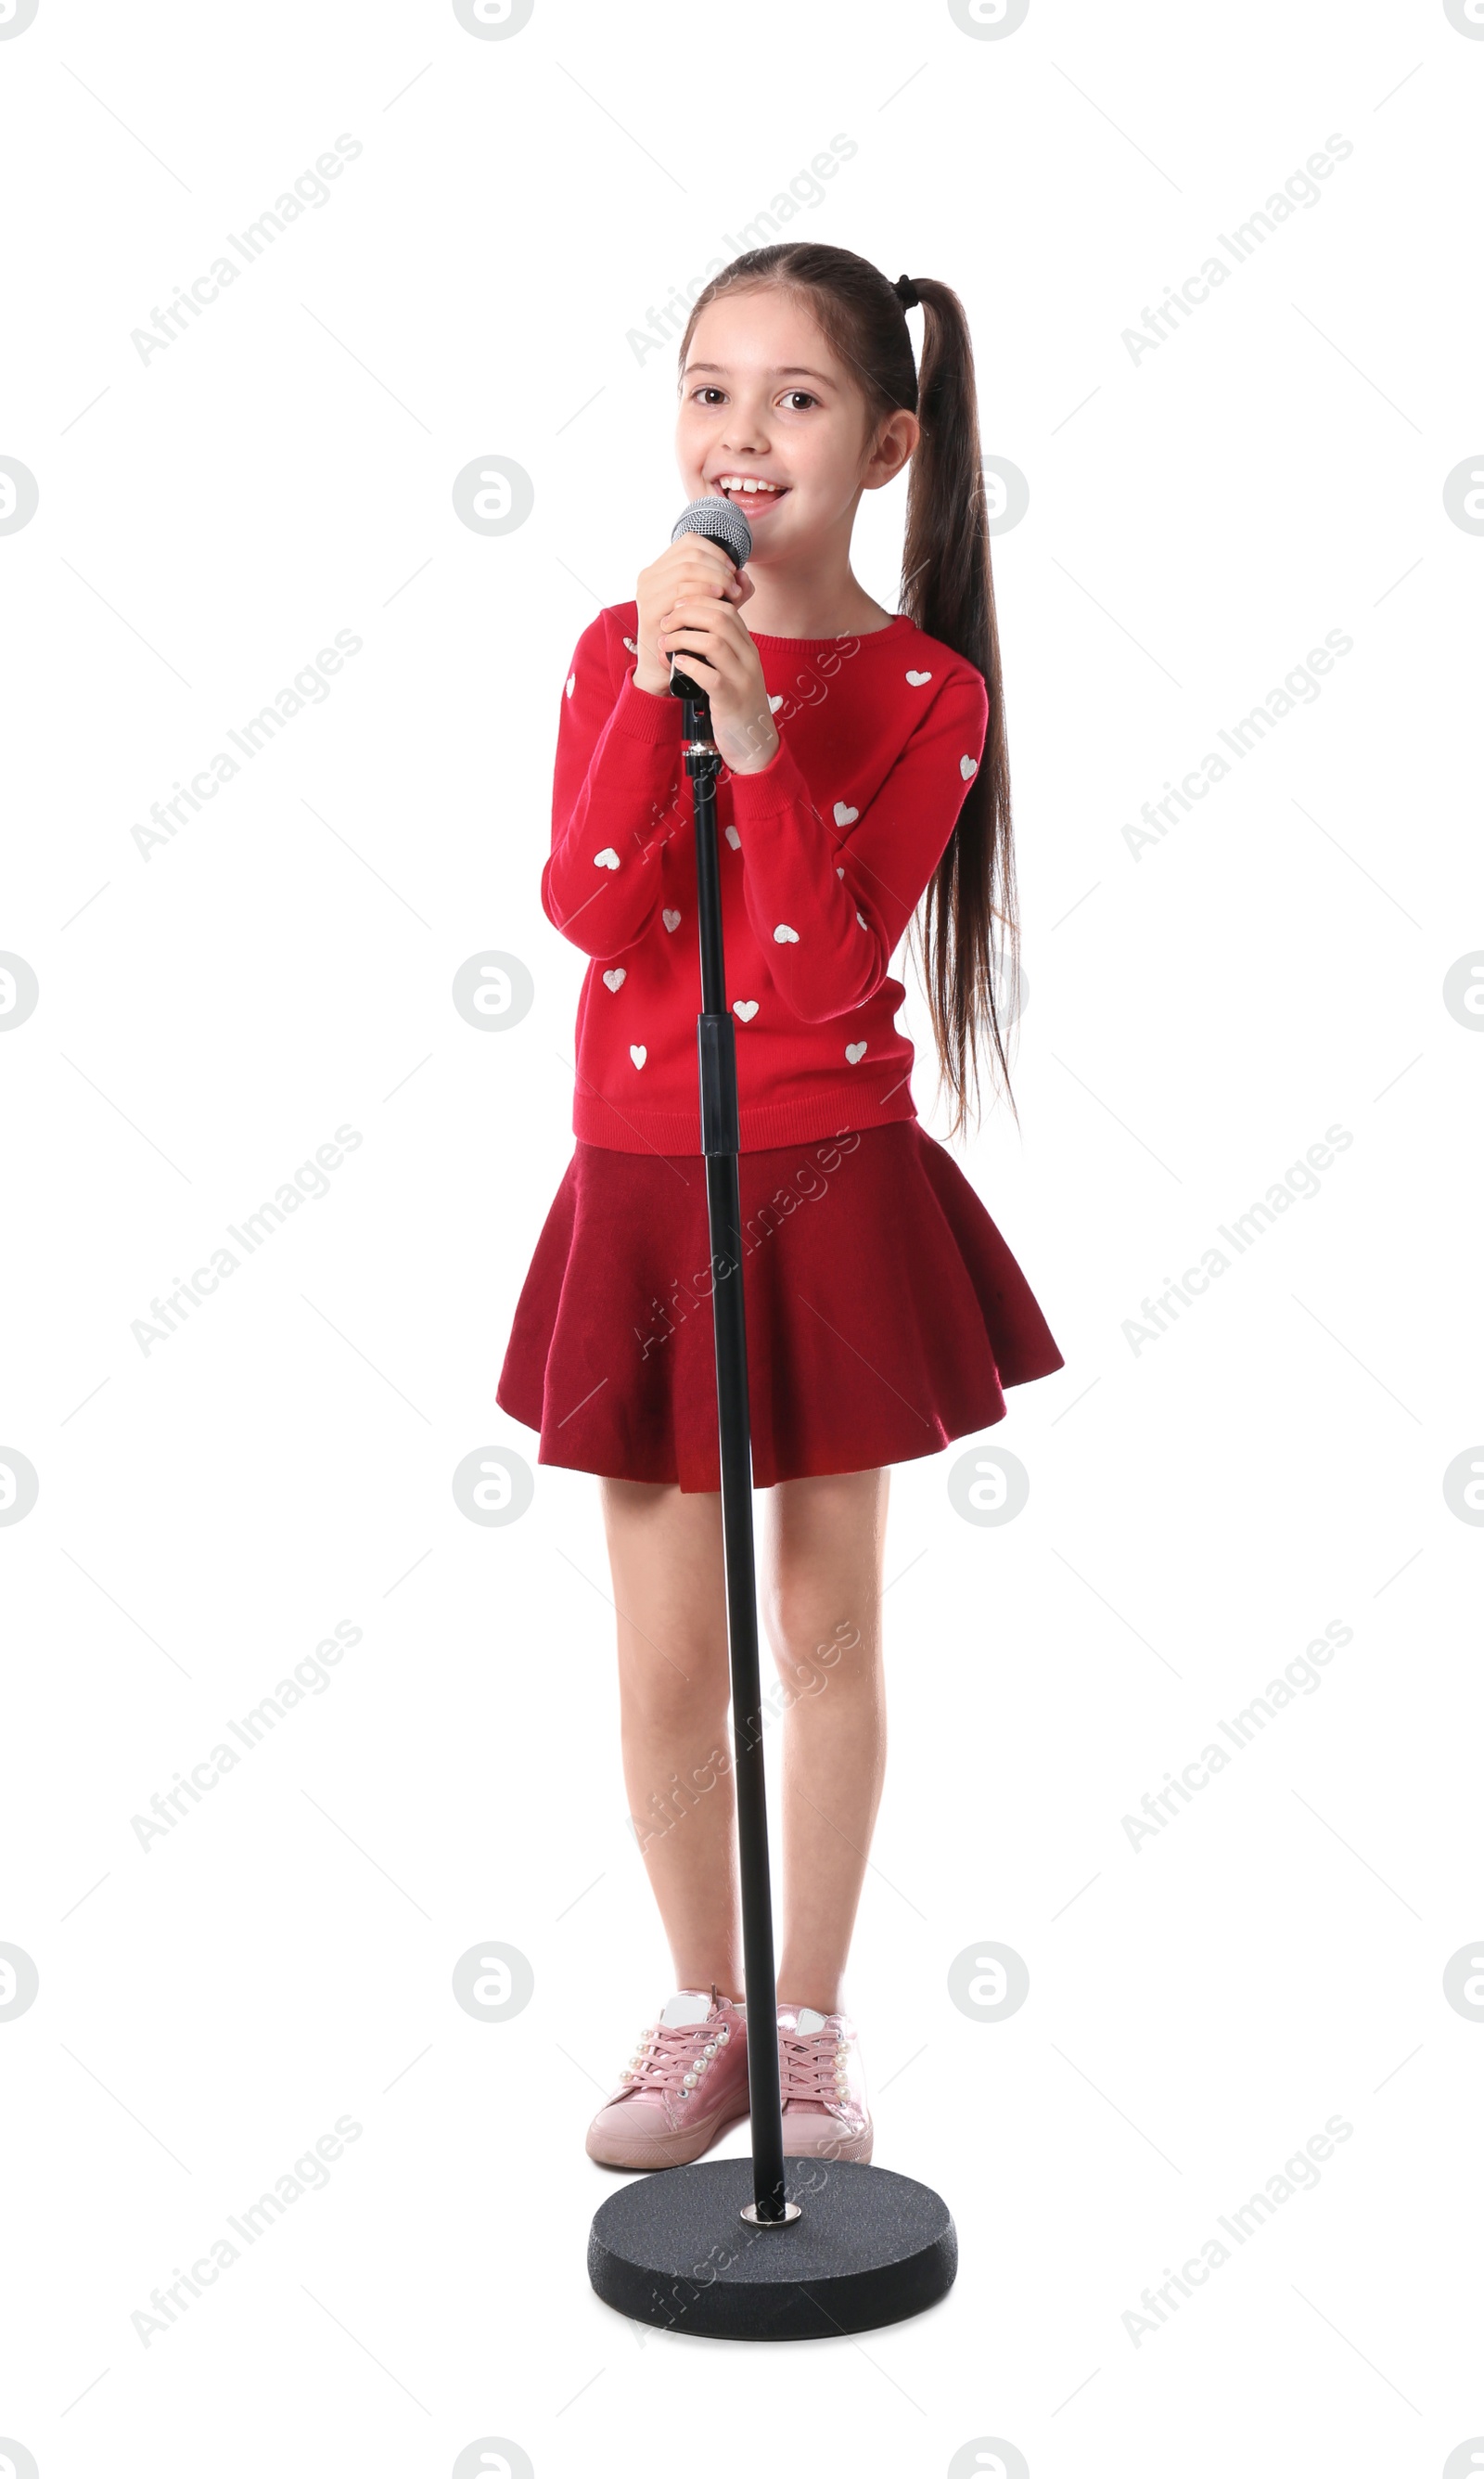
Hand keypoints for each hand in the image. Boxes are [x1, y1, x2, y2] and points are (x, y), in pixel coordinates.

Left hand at [633, 540, 774, 767]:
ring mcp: (742, 679)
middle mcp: (749, 658)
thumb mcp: (730, 669)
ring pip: (715, 643)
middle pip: (720, 619)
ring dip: (683, 638)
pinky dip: (690, 666)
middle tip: (666, 623)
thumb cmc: (735, 703)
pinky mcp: (732, 700)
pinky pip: (711, 676)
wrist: (753, 742)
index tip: (676, 606)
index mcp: (747, 647)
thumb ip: (714, 649)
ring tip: (665, 644)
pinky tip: (677, 664)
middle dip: (687, 614)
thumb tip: (680, 627)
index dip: (698, 601)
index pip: (727, 608)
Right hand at [634, 537, 753, 702]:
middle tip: (735, 584)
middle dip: (719, 567)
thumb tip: (745, 576)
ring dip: (714, 578)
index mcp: (661, 569)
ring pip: (686, 568)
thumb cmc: (691, 636)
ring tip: (731, 594)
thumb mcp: (714, 608)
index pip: (690, 542)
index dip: (716, 552)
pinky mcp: (649, 609)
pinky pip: (680, 590)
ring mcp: (647, 592)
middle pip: (691, 553)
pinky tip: (719, 599)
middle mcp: (649, 577)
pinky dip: (703, 590)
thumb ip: (730, 591)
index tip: (732, 570)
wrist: (668, 669)